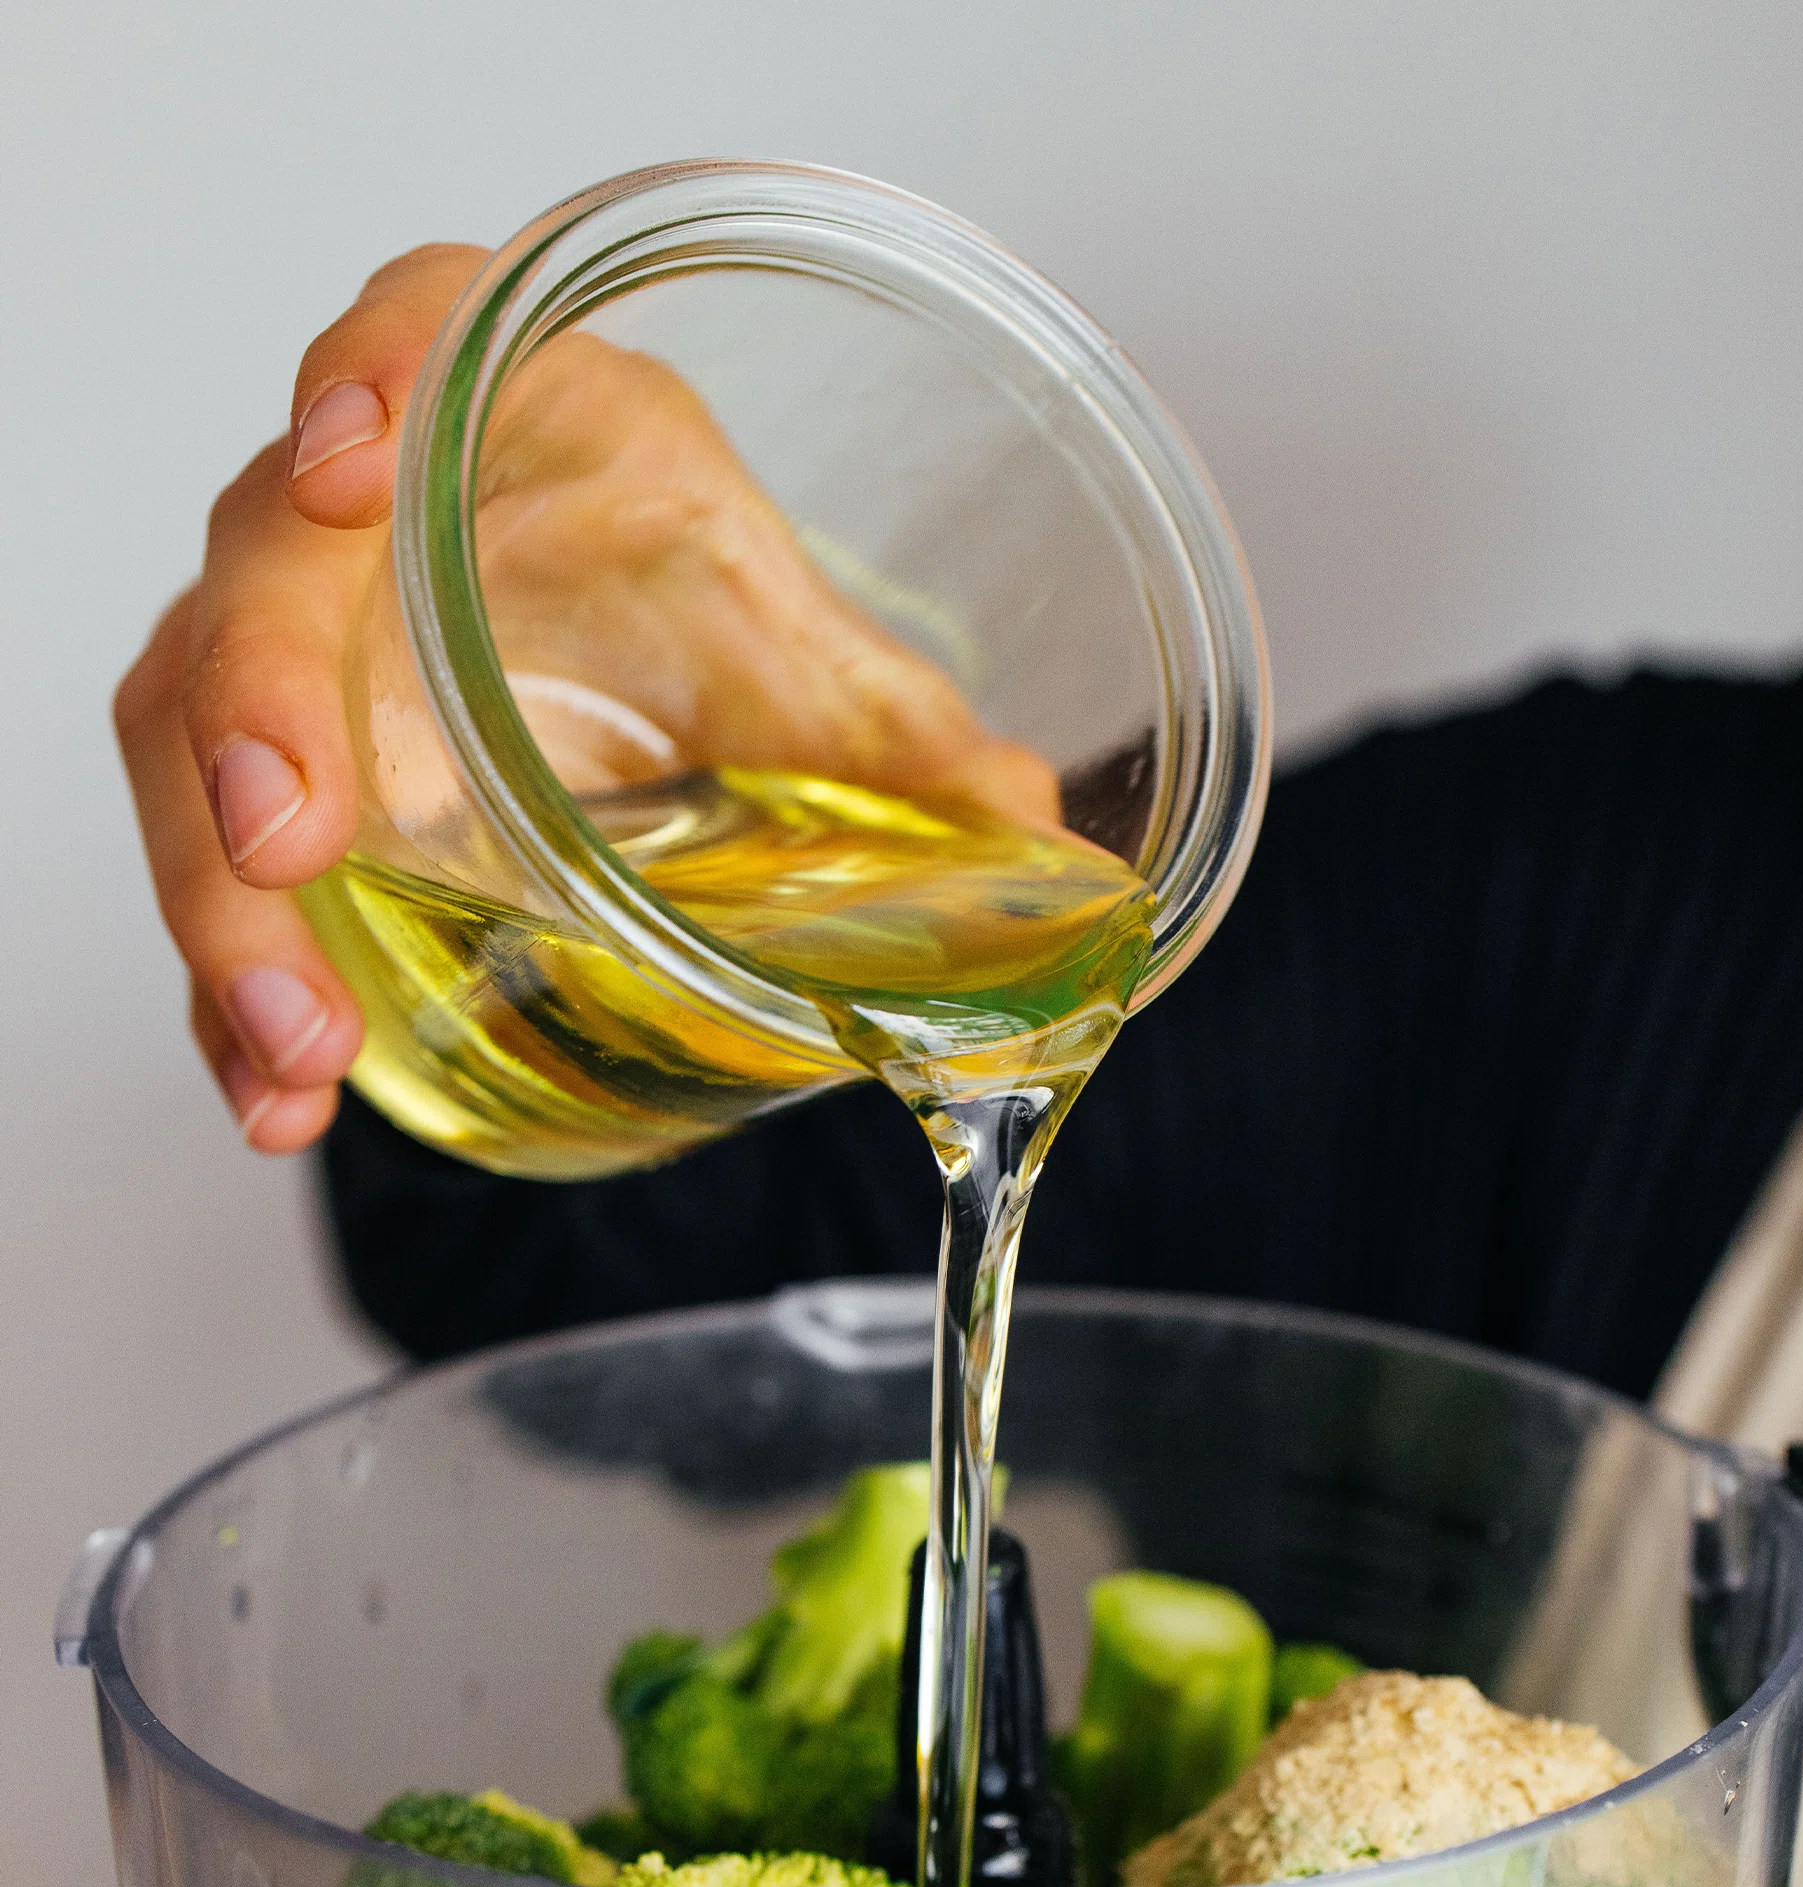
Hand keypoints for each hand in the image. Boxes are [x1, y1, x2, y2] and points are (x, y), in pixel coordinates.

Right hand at [113, 245, 1059, 1154]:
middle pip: (264, 568)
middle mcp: (369, 504)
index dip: (366, 374)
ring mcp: (298, 629)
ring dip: (226, 893)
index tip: (351, 466)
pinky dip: (237, 977)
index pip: (414, 328)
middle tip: (295, 846)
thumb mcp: (808, 661)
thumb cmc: (691, 595)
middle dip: (257, 710)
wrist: (632, 650)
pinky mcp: (272, 758)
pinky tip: (281, 1086)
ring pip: (193, 725)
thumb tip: (1055, 859)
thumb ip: (912, 748)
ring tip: (298, 1037)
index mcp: (513, 406)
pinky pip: (215, 853)